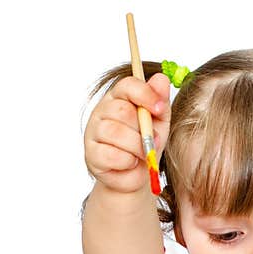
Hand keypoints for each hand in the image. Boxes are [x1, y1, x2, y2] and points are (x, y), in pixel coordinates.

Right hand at [84, 72, 171, 193]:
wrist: (137, 175)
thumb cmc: (146, 144)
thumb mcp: (159, 121)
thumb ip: (160, 101)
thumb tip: (161, 78)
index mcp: (119, 97)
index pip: (127, 85)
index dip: (145, 94)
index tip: (160, 108)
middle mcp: (102, 111)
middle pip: (122, 111)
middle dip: (143, 129)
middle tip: (154, 140)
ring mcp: (94, 132)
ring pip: (115, 133)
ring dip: (136, 147)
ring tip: (143, 154)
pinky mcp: (91, 154)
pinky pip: (111, 155)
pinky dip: (127, 161)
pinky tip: (130, 163)